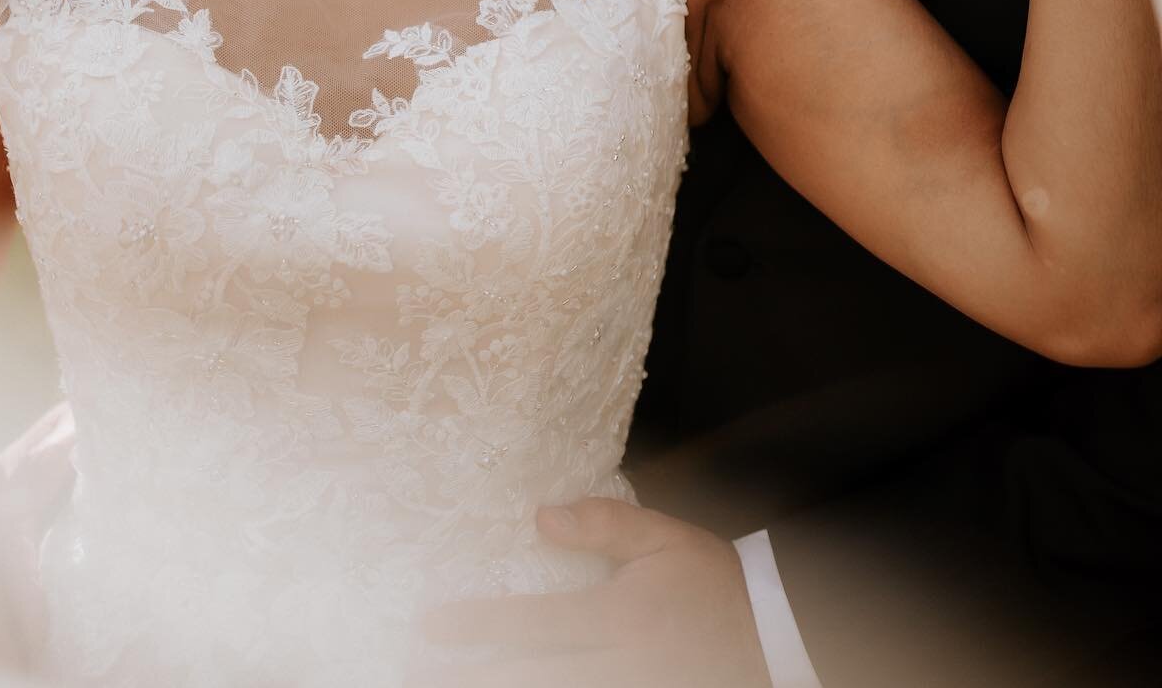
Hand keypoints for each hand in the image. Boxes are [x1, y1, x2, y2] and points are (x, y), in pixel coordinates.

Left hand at [410, 498, 770, 687]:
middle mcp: (620, 667)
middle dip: (473, 680)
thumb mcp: (666, 539)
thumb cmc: (711, 583)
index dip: (481, 628)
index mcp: (621, 619)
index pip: (537, 626)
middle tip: (416, 674)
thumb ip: (607, 525)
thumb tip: (544, 515)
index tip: (432, 626)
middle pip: (533, 679)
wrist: (770, 638)